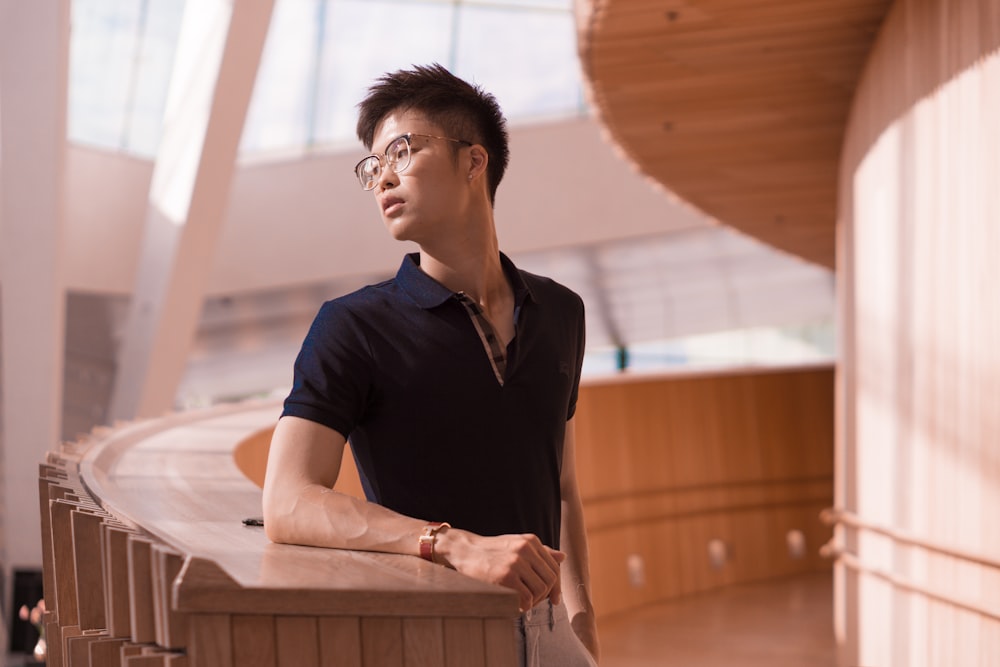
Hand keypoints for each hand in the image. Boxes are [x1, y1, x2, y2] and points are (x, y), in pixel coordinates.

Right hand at [436, 529, 564, 611]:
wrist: (465, 551)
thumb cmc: (492, 551)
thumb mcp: (516, 545)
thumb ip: (540, 552)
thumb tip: (563, 557)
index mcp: (531, 541)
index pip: (554, 567)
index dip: (557, 586)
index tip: (554, 599)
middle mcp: (526, 549)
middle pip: (550, 580)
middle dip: (546, 595)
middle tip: (534, 603)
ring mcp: (516, 562)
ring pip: (540, 590)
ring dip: (534, 602)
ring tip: (522, 603)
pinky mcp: (506, 576)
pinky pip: (526, 598)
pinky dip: (523, 606)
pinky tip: (515, 604)